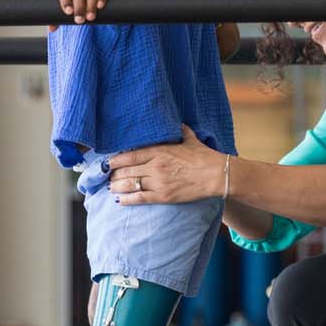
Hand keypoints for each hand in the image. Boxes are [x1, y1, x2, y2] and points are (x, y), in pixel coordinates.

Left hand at [107, 125, 224, 205]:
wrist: (217, 175)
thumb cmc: (205, 157)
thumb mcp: (191, 140)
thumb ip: (181, 132)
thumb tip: (178, 124)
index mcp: (160, 151)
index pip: (129, 155)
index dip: (115, 160)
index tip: (108, 162)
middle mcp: (155, 166)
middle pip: (126, 170)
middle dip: (114, 174)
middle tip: (108, 176)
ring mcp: (158, 182)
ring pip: (130, 184)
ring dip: (117, 186)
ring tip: (112, 187)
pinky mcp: (163, 196)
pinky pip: (140, 198)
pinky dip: (127, 200)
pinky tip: (120, 201)